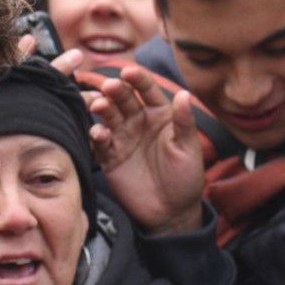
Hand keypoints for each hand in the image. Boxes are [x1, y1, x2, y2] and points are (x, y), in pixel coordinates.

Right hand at [53, 54, 204, 233]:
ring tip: (99, 106)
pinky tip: (99, 134)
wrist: (171, 213)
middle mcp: (138, 122)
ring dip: (102, 108)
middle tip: (109, 86)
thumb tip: (185, 94)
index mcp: (159, 115)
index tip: (128, 71)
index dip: (138, 79)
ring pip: (108, 116)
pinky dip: (96, 135)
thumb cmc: (185, 178)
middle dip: (115, 90)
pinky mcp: (110, 157)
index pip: (147, 90)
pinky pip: (99, 142)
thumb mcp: (188, 149)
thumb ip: (184, 122)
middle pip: (124, 99)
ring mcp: (123, 138)